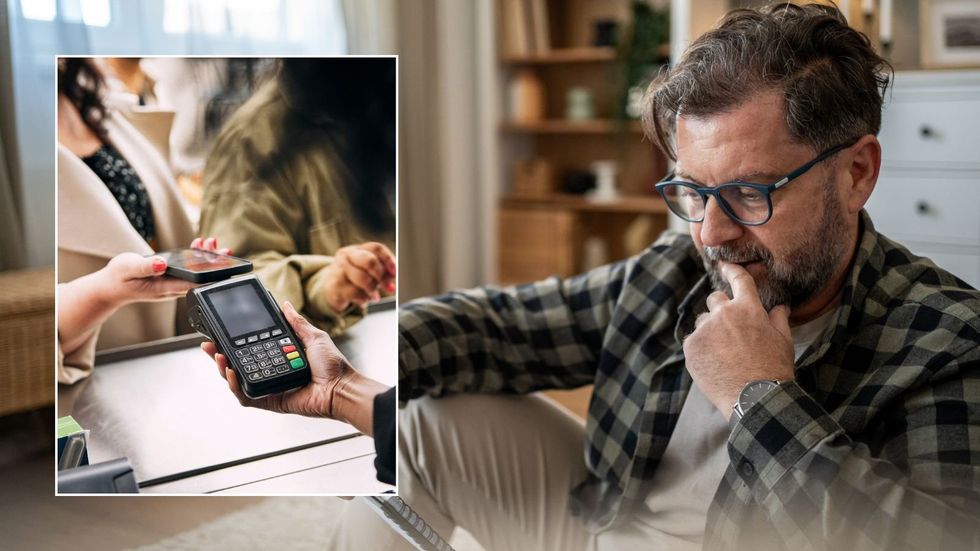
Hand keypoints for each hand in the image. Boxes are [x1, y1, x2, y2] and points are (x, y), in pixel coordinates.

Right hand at [93, 236, 230, 304]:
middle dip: (214, 264)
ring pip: (195, 273)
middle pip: (199, 279)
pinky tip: (200, 245)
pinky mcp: (170, 277)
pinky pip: (188, 268)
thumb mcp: (128, 269)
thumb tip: (162, 264)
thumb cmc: (118, 278)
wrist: (110, 287)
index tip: (222, 265)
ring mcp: (172, 283)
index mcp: (164, 288)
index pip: (192, 284)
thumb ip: (145, 267)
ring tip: (212, 242)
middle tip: (224, 250)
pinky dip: (196, 257)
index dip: (209, 276)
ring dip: (207, 258)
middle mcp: (171, 287)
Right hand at [200, 301, 357, 418]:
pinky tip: (232, 372)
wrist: (341, 387)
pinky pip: (247, 397)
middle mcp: (272, 372)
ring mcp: (269, 388)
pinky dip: (236, 386)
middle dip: (220, 356)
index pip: (251, 349)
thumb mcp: (313, 337)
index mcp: (280, 357)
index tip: (221, 331)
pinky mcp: (270, 402)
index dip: (234, 342)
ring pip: (238, 381)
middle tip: (209, 345)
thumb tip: (285, 305)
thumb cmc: (333, 365)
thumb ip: (296, 322)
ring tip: (218, 356)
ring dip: (224, 369)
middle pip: (239, 365)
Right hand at [320, 242, 395, 311]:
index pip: (376, 248)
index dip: (388, 260)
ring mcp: (338, 269)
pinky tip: (363, 300)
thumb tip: (393, 276)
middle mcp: (346, 255)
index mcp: (358, 249)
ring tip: (374, 295)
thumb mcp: (370, 273)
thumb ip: (383, 272)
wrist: (332, 289)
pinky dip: (364, 299)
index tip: (395, 273)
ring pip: (363, 278)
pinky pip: (355, 292)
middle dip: (382, 277)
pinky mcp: (334, 285)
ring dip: (373, 290)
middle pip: (370, 261)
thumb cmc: (355, 279)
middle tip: (388, 288)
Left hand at [683, 263, 794, 418]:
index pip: (738, 279)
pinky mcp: (691, 346)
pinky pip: (694, 340)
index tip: (724, 265)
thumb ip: (778, 318)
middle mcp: (724, 313)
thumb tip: (780, 306)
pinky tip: (714, 363)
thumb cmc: (773, 369)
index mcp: (748, 307)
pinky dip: (701, 348)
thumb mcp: (784, 340)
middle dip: (721, 310)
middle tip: (730, 331)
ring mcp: (705, 329)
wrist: (754, 397)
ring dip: (710, 330)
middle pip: (714, 299)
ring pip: (702, 321)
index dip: (731, 270)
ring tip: (724, 353)